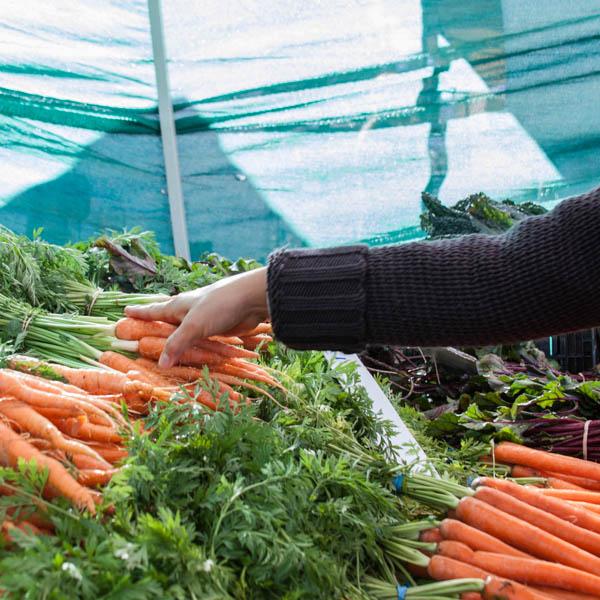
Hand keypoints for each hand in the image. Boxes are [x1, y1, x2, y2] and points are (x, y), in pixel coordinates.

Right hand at [124, 267, 268, 367]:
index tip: (125, 311)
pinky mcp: (218, 326)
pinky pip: (200, 337)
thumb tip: (160, 364)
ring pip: (184, 328)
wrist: (252, 299)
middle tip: (141, 320)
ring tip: (164, 334)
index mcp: (179, 305)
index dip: (140, 312)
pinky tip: (193, 345)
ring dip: (175, 333)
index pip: (154, 310)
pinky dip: (194, 342)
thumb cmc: (219, 306)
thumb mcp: (194, 325)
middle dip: (155, 319)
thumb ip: (177, 344)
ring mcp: (204, 318)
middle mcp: (189, 310)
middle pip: (168, 316)